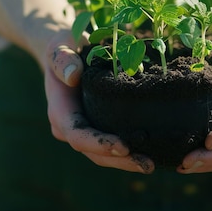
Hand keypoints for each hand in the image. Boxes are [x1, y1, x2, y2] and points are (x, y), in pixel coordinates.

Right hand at [43, 30, 154, 173]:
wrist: (65, 51)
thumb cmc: (64, 46)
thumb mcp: (60, 46)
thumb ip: (63, 59)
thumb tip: (73, 76)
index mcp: (59, 110)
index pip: (78, 134)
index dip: (99, 143)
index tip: (124, 146)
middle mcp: (69, 126)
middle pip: (93, 152)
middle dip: (119, 161)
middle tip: (147, 164)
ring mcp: (83, 129)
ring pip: (103, 155)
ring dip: (126, 161)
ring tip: (152, 163)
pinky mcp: (98, 126)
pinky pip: (111, 145)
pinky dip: (129, 151)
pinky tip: (152, 151)